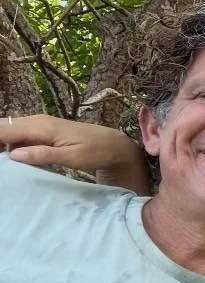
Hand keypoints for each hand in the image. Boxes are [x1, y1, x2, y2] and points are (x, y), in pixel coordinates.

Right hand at [0, 114, 150, 191]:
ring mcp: (39, 124)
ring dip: (1, 141)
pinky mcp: (43, 129)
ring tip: (2, 160)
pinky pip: (18, 132)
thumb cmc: (96, 152)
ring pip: (9, 128)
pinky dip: (9, 141)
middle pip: (3, 126)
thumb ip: (43, 155)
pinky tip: (9, 155)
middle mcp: (37, 121)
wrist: (114, 144)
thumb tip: (13, 154)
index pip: (4, 129)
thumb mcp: (72, 158)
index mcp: (42, 127)